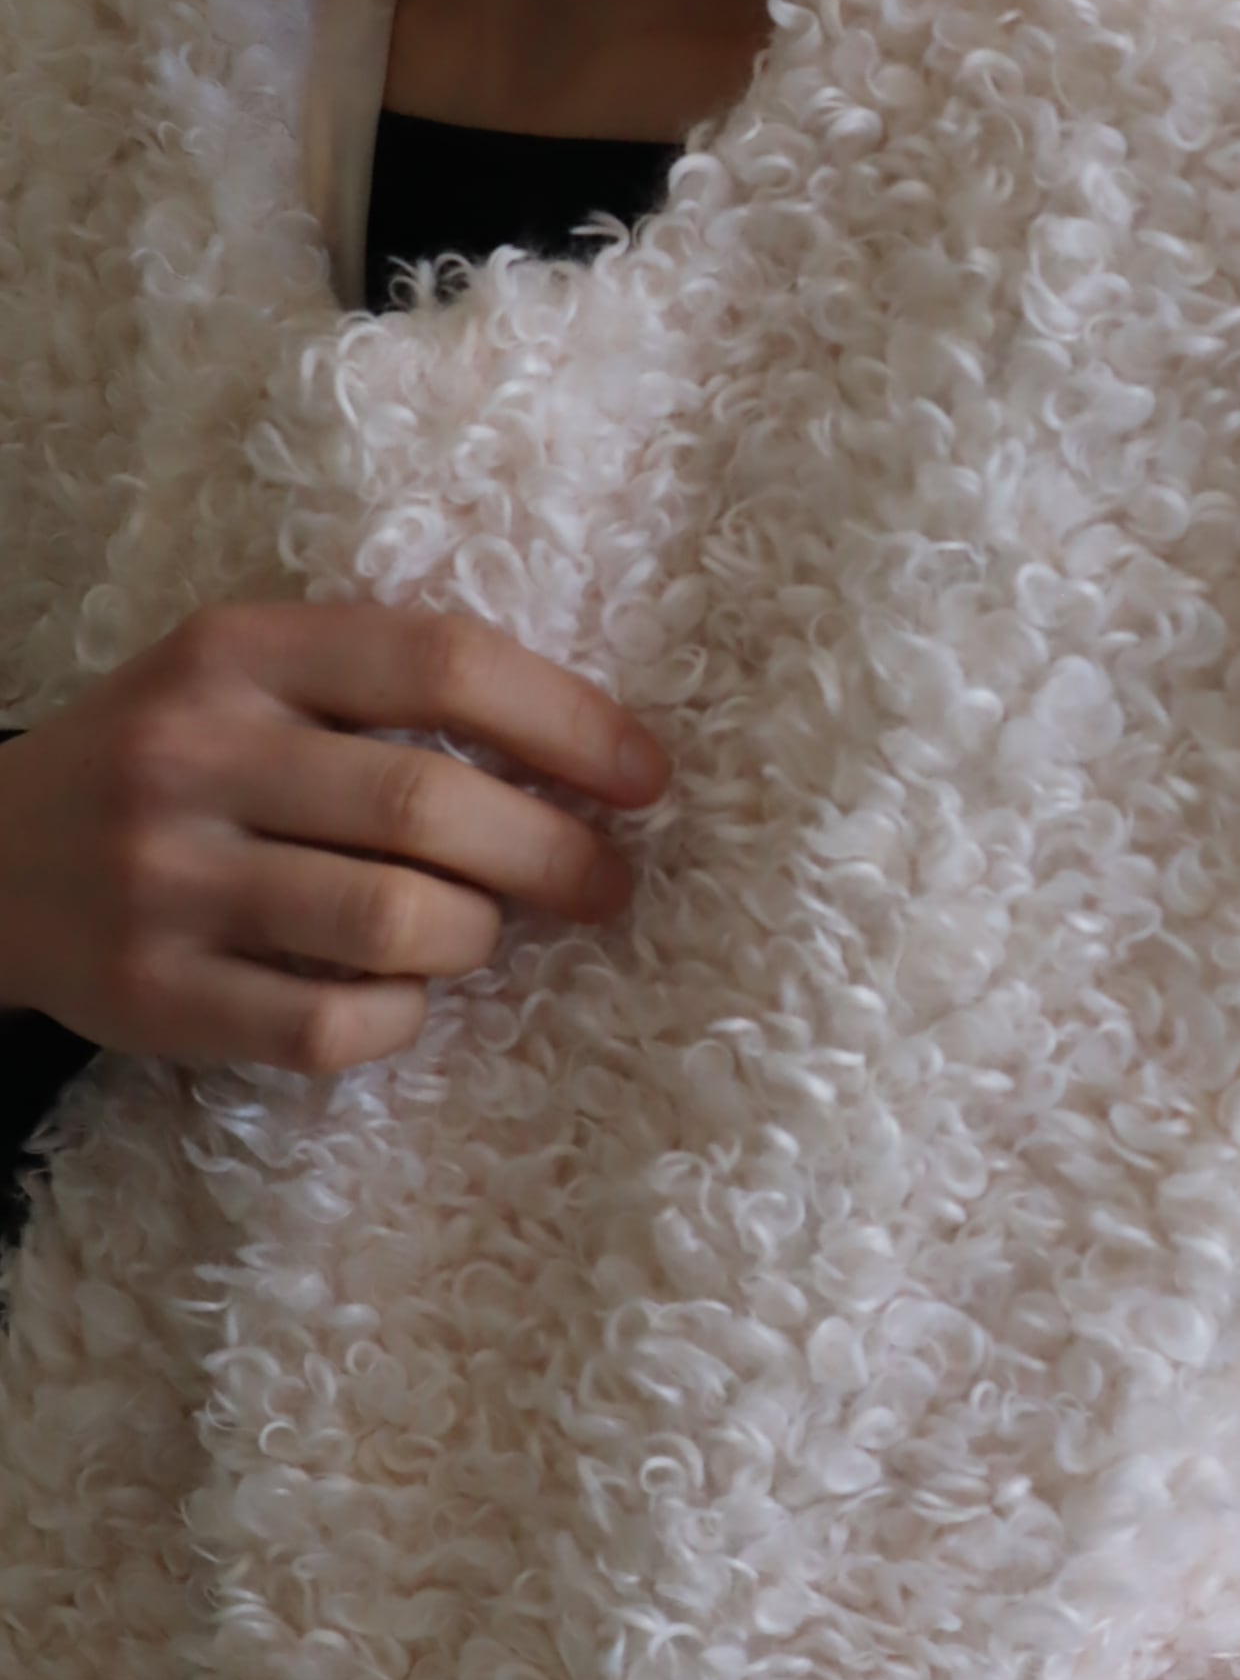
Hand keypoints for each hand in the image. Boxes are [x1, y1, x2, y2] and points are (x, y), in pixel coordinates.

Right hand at [0, 601, 670, 1075]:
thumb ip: (389, 691)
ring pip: (396, 923)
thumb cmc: (181, 764)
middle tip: (605, 884)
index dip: (569, 722)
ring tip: (482, 933)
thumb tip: (591, 761)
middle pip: (431, 805)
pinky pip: (331, 1028)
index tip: (646, 779)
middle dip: (554, 853)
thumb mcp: (254, 678)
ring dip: (477, 936)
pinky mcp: (151, 995)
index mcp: (238, 650)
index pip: (442, 662)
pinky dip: (401, 1018)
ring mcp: (165, 881)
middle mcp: (193, 754)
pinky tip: (400, 996)